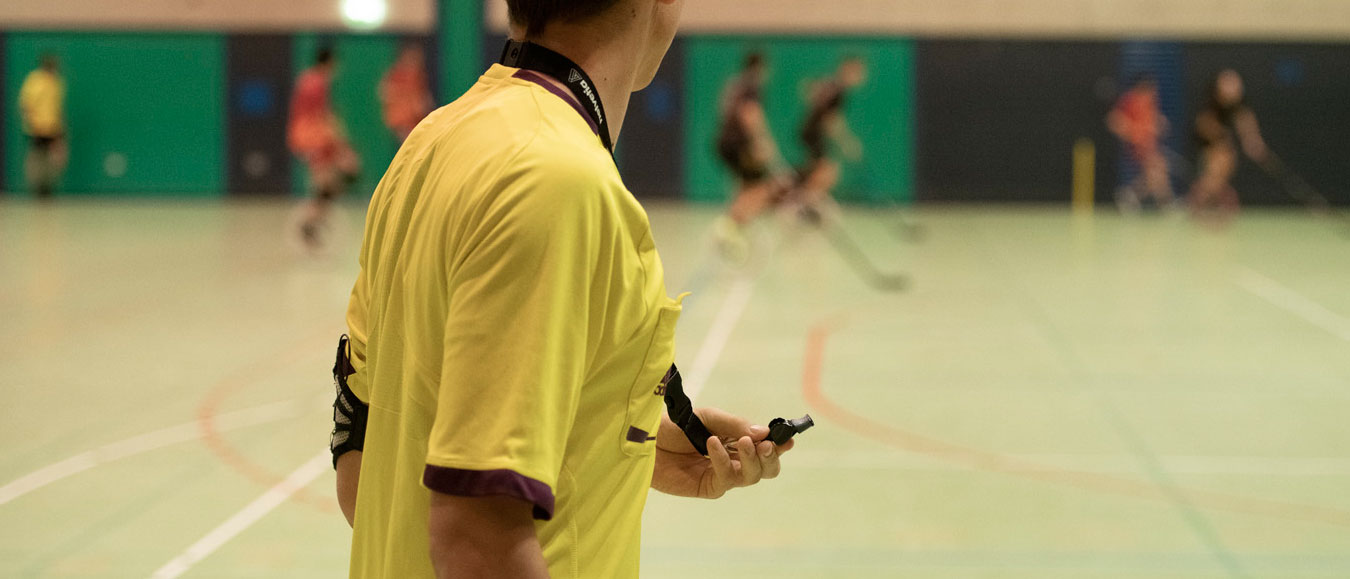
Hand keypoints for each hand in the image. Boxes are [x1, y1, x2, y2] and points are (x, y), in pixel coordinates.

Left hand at [651, 407, 793, 498]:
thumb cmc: (674, 425)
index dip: (779, 445)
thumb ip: (734, 425)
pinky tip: (712, 444)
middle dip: (770, 457)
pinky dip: (723, 461)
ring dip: (752, 460)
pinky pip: (725, 479)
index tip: (787, 439)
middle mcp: (733, 460)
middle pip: (766, 468)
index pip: (766, 447)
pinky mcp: (707, 487)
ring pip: (751, 477)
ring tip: (745, 443)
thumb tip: (763, 433)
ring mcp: (722, 475)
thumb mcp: (707, 417)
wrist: (645, 438)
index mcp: (737, 441)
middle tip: (766, 445)